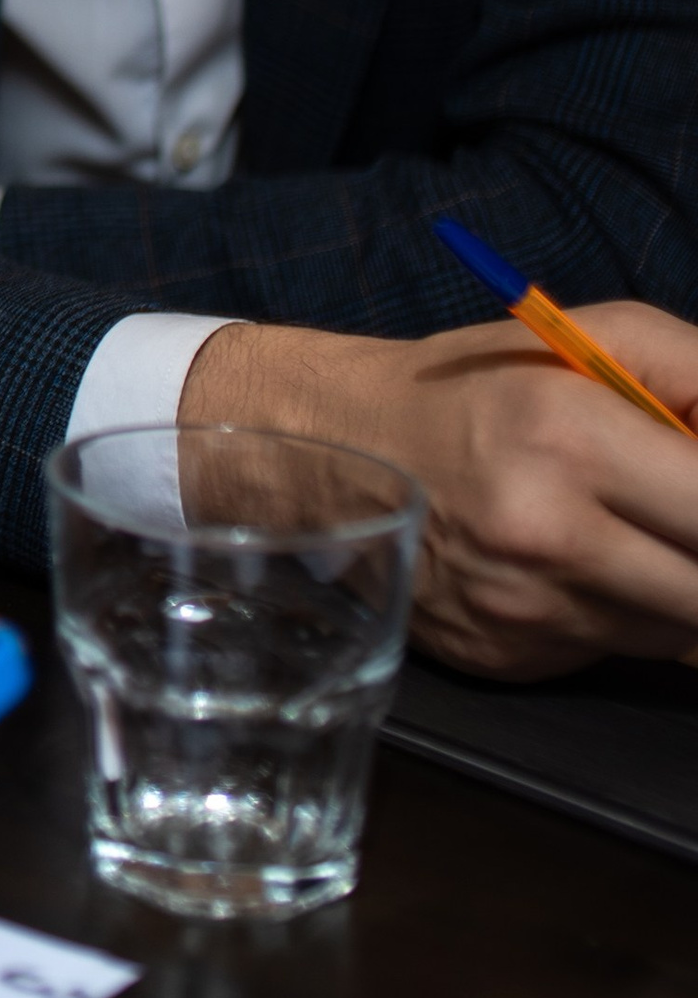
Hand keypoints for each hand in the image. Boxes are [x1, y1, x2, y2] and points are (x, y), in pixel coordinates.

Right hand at [182, 303, 697, 674]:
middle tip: (679, 523)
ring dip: (675, 589)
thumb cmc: (478, 385)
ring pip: (677, 632)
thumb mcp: (592, 337)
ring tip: (628, 535)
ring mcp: (525, 611)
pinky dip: (616, 615)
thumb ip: (695, 379)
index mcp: (570, 436)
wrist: (335, 450)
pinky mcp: (507, 660)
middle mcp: (546, 535)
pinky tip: (572, 569)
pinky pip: (613, 652)